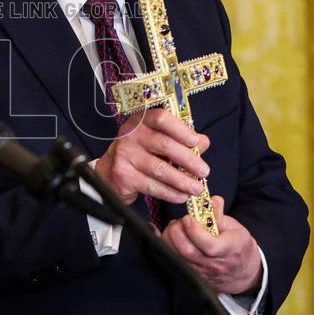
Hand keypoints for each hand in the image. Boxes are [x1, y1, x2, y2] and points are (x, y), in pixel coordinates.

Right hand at [94, 109, 209, 204]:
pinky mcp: (123, 175)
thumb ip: (181, 140)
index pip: (161, 118)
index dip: (180, 129)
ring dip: (182, 181)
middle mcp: (130, 135)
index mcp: (141, 121)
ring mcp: (125, 155)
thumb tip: (203, 142)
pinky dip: (170, 193)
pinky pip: (152, 186)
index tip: (196, 141)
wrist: (109, 172)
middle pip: (164, 144)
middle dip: (188, 160)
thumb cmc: (139, 153)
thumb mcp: (158, 141)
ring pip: (159, 169)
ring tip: (196, 188)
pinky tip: (181, 196)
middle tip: (204, 171)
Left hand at [161, 196, 262, 294]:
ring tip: (176, 227)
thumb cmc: (238, 246)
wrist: (241, 272)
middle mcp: (213, 264)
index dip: (195, 230)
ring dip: (170, 238)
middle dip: (177, 231)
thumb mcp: (235, 227)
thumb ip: (220, 214)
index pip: (209, 245)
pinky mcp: (190, 273)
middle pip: (187, 251)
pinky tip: (169, 235)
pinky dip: (166, 245)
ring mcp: (200, 271)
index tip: (189, 217)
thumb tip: (210, 200)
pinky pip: (172, 260)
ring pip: (176, 256)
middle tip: (180, 221)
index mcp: (229, 250)